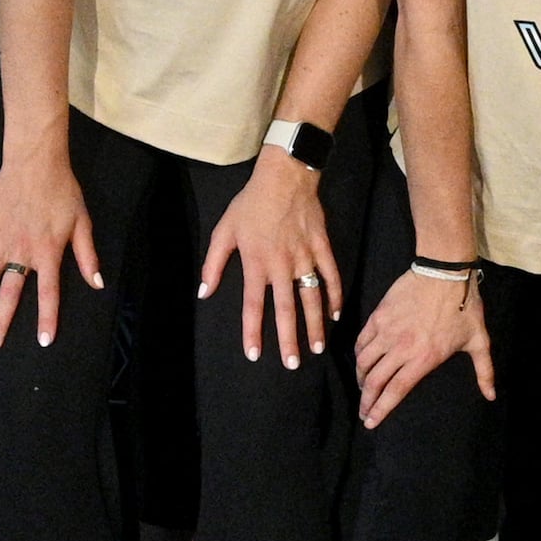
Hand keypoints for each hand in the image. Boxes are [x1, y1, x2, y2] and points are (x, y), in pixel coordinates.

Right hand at [0, 148, 99, 350]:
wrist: (36, 162)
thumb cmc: (63, 191)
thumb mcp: (82, 223)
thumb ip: (87, 256)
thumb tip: (97, 282)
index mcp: (48, 252)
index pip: (48, 293)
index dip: (46, 318)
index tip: (42, 340)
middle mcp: (22, 250)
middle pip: (9, 293)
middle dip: (0, 322)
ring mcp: (1, 239)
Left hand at [207, 152, 334, 363]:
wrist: (285, 176)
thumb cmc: (251, 203)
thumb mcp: (224, 230)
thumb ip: (214, 263)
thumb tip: (204, 292)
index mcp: (256, 263)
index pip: (253, 306)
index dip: (253, 332)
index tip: (255, 354)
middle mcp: (282, 266)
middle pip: (286, 310)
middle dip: (289, 340)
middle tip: (293, 364)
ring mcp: (305, 257)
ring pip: (312, 298)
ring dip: (315, 325)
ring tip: (318, 347)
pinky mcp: (322, 247)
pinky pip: (331, 276)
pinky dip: (335, 296)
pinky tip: (336, 314)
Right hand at [355, 269, 491, 426]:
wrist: (445, 272)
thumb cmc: (464, 307)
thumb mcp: (479, 340)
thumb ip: (484, 371)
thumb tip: (491, 396)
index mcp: (424, 359)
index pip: (395, 391)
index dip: (380, 409)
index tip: (370, 423)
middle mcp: (401, 348)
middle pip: (374, 381)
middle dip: (366, 401)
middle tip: (363, 412)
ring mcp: (387, 332)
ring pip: (364, 362)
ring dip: (360, 379)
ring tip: (362, 388)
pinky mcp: (379, 316)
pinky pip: (361, 341)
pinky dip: (358, 355)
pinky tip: (361, 361)